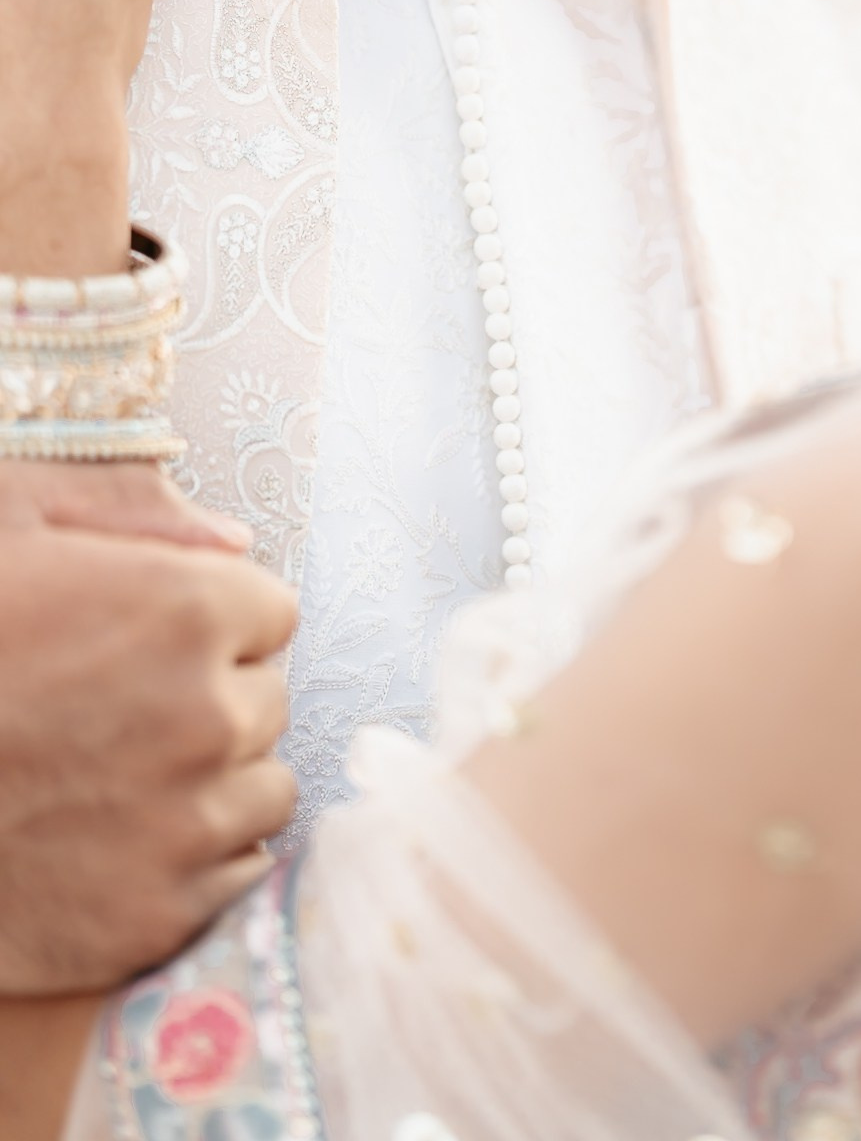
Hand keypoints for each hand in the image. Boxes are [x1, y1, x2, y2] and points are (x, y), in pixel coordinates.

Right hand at [0, 465, 297, 991]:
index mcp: (188, 610)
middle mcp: (210, 716)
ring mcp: (189, 824)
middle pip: (267, 702)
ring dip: (214, 785)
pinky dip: (194, 863)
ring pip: (262, 790)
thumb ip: (131, 508)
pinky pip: (236, 873)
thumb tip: (233, 538)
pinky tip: (122, 846)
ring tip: (122, 783)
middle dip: (213, 702)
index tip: (153, 647)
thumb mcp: (12, 523)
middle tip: (124, 717)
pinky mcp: (159, 916)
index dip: (213, 627)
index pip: (271, 614)